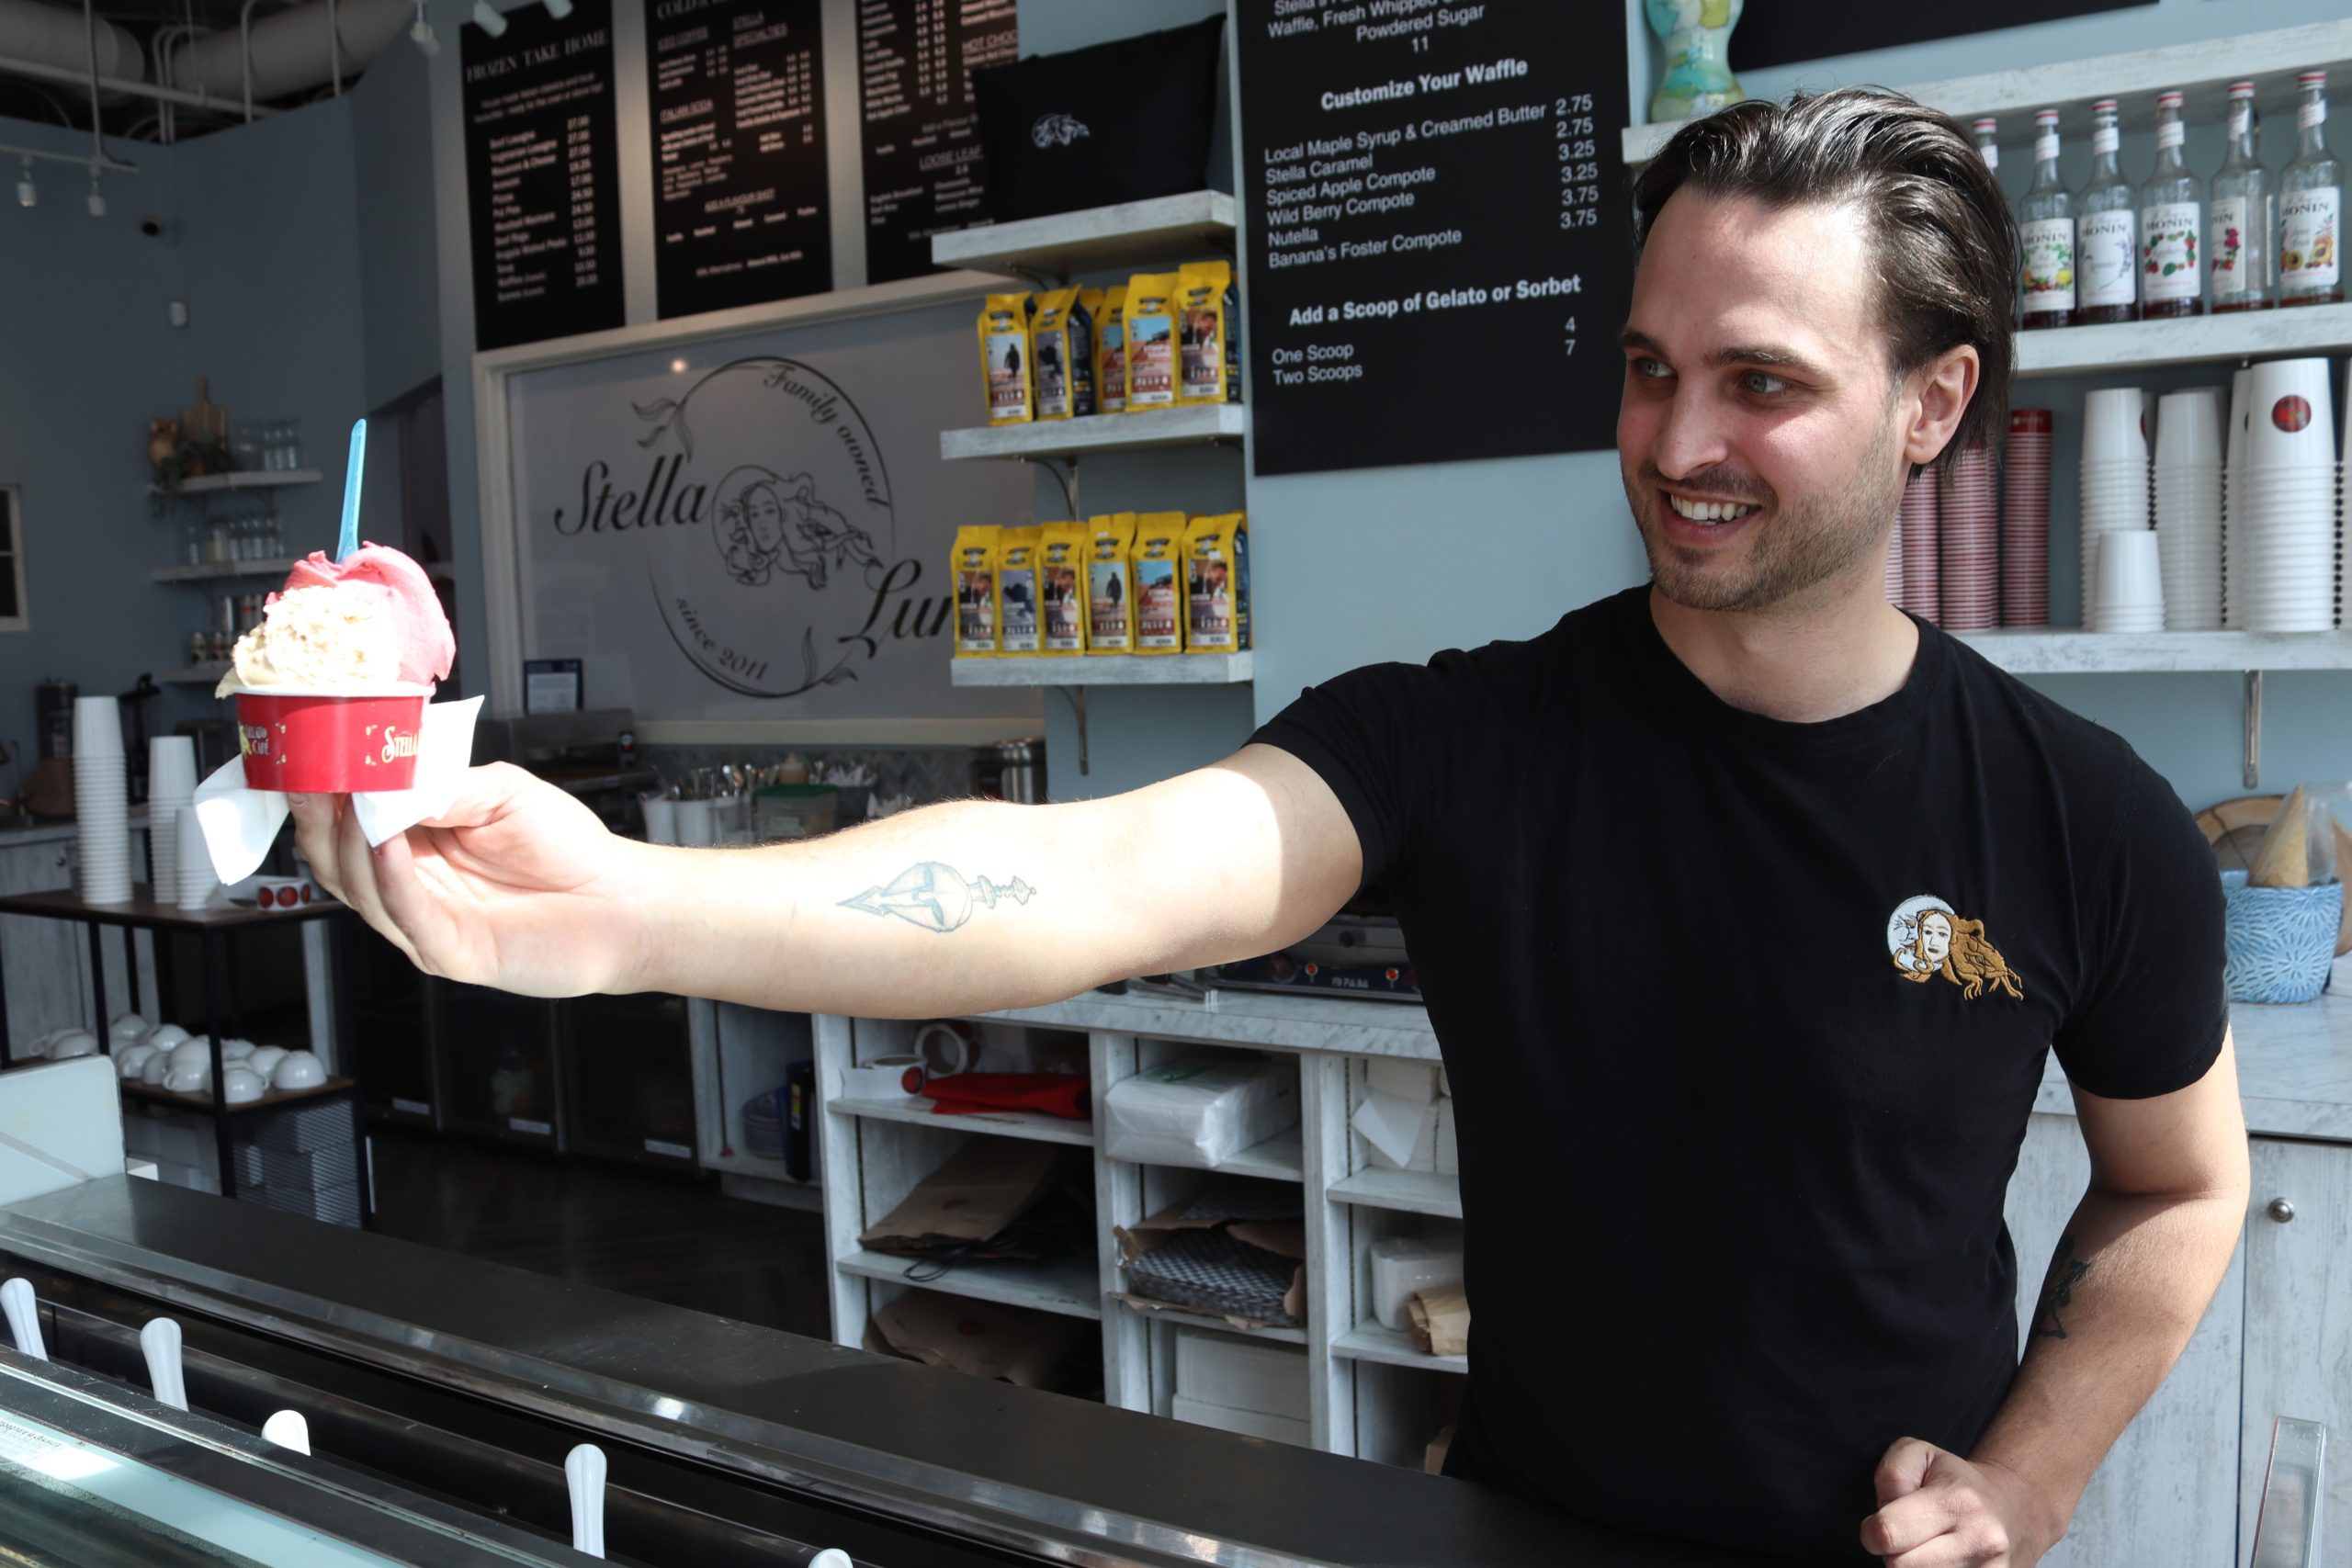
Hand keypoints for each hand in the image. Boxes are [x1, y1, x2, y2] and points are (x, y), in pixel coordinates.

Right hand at [292, 763, 643, 996]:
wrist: (622, 901)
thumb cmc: (570, 850)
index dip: (324, 793)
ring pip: (361, 889)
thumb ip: (445, 785)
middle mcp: (412, 886)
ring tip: (350, 803)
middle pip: (338, 860)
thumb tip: (386, 780)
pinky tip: (388, 844)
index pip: (347, 823)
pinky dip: (391, 877)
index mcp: (417, 845)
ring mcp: (427, 923)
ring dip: (350, 843)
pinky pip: (407, 913)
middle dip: (318, 819)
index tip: (308, 756)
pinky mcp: (451, 952)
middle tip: (309, 778)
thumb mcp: (503, 793)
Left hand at [1860, 1439, 2053, 1566]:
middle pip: (1898, 1567)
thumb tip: (1886, 1509)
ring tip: (1927, 1549)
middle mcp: (1979, 1541)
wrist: (2014, 1508)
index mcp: (1957, 1503)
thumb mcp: (1919, 1454)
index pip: (1887, 1533)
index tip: (1880, 1526)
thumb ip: (1891, 1475)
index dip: (1871, 1532)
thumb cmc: (1956, 1481)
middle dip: (1892, 1554)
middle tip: (1907, 1539)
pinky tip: (1938, 1562)